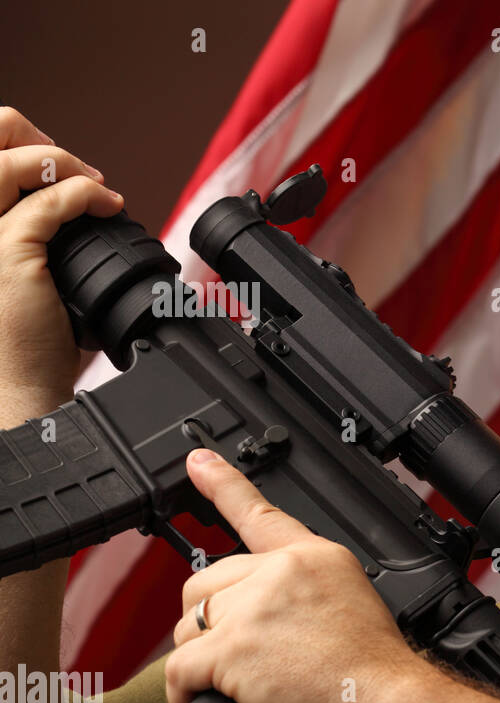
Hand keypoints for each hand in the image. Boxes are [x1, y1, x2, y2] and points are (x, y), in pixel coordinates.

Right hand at [0, 107, 122, 404]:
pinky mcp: (7, 251)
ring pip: (10, 161)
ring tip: (96, 185)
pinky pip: (51, 202)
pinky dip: (86, 195)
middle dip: (32, 138)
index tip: (53, 159)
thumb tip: (68, 199)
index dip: (13, 141)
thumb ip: (30, 230)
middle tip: (74, 166)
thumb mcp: (18, 269)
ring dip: (63, 162)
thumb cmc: (20, 336)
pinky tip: (108, 205)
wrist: (16, 384)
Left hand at [166, 448, 421, 702]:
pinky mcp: (233, 648)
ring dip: (200, 659)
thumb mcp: (355, 605)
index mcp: (316, 557)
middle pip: (206, 582)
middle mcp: (282, 572)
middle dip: (208, 619)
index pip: (260, 513)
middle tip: (238, 653)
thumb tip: (273, 616)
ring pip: (189, 626)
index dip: (223, 483)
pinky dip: (184, 696)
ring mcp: (255, 608)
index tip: (198, 461)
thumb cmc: (377, 674)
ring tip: (236, 686)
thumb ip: (311, 595)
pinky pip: (180, 669)